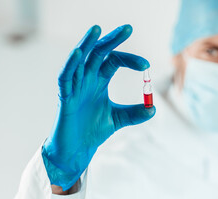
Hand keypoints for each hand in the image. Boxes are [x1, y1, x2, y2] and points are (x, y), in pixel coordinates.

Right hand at [42, 25, 154, 190]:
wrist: (77, 150)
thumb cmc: (93, 131)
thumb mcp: (119, 119)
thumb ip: (134, 113)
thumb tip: (153, 108)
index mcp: (99, 82)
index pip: (114, 61)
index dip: (130, 60)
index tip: (146, 65)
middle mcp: (86, 79)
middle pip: (98, 53)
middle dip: (112, 40)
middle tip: (128, 28)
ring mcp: (74, 87)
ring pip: (79, 59)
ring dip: (87, 44)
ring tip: (97, 29)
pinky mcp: (64, 98)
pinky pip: (65, 77)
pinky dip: (71, 64)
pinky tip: (79, 52)